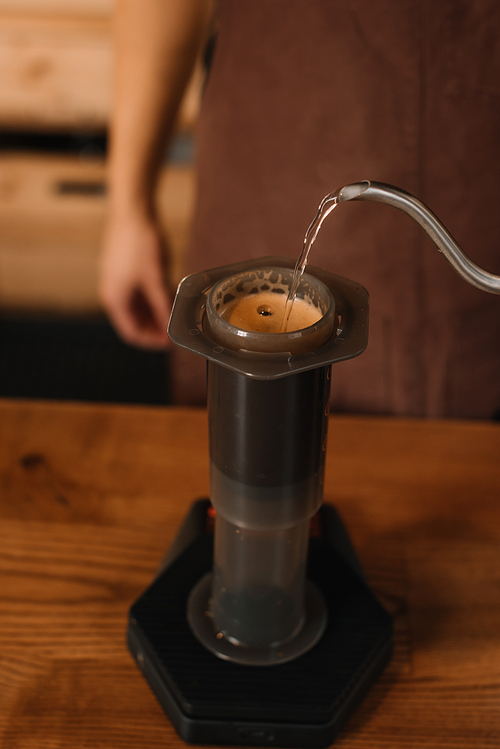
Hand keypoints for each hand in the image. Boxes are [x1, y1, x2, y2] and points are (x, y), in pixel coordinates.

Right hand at [99, 212, 171, 348]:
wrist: (132, 209)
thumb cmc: (139, 242)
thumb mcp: (156, 278)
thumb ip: (163, 305)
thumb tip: (170, 328)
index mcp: (115, 299)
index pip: (132, 333)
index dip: (152, 341)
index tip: (171, 342)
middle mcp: (113, 293)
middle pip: (134, 321)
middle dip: (156, 327)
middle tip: (178, 328)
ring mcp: (117, 281)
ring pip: (138, 307)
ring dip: (156, 312)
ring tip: (177, 313)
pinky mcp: (124, 270)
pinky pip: (138, 292)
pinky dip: (153, 298)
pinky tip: (171, 295)